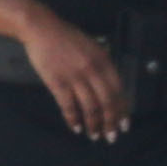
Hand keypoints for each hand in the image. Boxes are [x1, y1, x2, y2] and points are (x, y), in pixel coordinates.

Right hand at [20, 8, 127, 140]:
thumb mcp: (93, 47)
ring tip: (94, 136)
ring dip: (93, 125)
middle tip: (112, 137)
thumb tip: (110, 88)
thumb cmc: (67, 38)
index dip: (122, 110)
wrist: (42, 28)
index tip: (124, 125)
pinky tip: (76, 128)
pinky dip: (73, 119)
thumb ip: (102, 66)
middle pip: (106, 102)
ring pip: (89, 107)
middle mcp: (92, 70)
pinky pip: (68, 106)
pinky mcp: (58, 83)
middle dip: (111, 123)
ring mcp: (75, 77)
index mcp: (103, 61)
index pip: (118, 90)